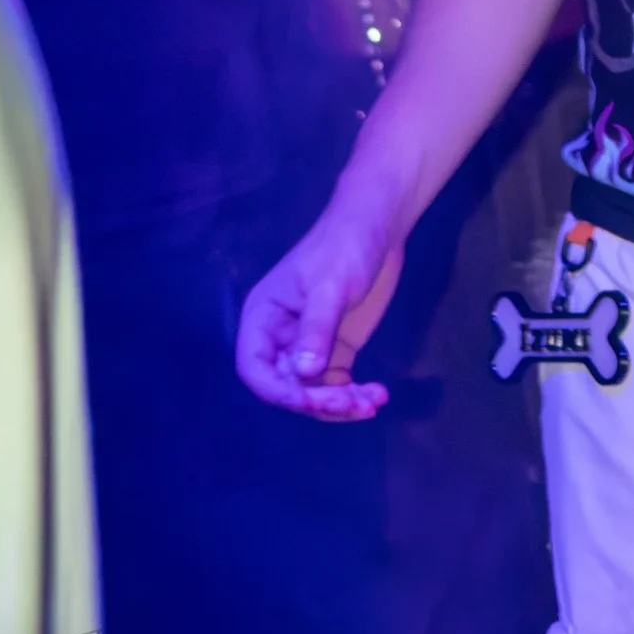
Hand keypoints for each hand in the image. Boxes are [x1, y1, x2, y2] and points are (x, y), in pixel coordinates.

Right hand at [236, 207, 404, 420]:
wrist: (379, 228)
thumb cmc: (345, 246)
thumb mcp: (330, 285)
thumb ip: (316, 328)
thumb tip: (303, 374)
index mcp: (264, 317)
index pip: (254, 366)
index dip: (275, 390)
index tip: (305, 399)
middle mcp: (280, 338)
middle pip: (287, 385)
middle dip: (316, 400)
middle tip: (351, 403)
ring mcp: (308, 346)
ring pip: (313, 391)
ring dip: (339, 404)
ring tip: (371, 403)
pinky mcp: (335, 351)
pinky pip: (336, 385)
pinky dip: (354, 395)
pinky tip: (377, 396)